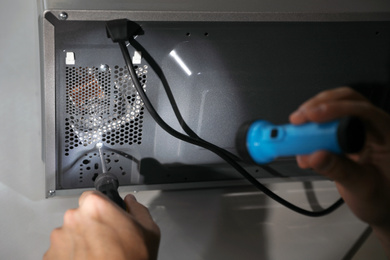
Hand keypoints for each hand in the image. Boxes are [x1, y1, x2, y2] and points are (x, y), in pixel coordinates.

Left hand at [44, 191, 159, 259]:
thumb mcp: (149, 231)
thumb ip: (138, 209)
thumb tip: (131, 203)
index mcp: (95, 206)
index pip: (93, 195)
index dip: (103, 206)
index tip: (107, 215)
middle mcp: (73, 219)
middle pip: (80, 214)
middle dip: (91, 224)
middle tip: (107, 239)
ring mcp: (59, 239)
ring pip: (70, 233)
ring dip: (80, 240)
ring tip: (97, 255)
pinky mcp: (51, 257)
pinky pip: (61, 251)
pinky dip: (70, 256)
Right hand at [289, 87, 389, 254]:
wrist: (381, 208)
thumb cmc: (382, 199)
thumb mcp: (363, 188)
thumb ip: (340, 171)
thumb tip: (315, 155)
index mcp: (387, 134)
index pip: (362, 110)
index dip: (336, 109)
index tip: (312, 116)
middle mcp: (373, 127)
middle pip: (346, 100)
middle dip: (319, 105)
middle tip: (299, 118)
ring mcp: (358, 131)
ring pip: (334, 109)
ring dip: (312, 117)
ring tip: (295, 130)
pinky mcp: (343, 138)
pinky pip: (325, 126)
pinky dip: (309, 132)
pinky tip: (300, 145)